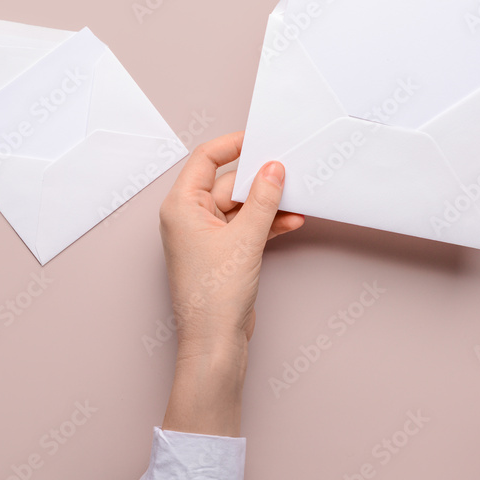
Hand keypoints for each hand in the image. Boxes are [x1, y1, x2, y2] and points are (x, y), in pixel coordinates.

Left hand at [158, 132, 303, 435]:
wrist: (215, 341)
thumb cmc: (214, 295)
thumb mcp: (245, 238)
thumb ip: (263, 200)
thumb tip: (274, 168)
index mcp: (182, 206)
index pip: (206, 159)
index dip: (233, 145)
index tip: (259, 137)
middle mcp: (189, 217)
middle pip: (229, 184)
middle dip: (260, 181)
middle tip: (289, 171)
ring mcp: (206, 236)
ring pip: (242, 207)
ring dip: (269, 205)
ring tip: (297, 199)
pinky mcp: (223, 253)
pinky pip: (246, 227)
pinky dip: (267, 224)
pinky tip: (291, 221)